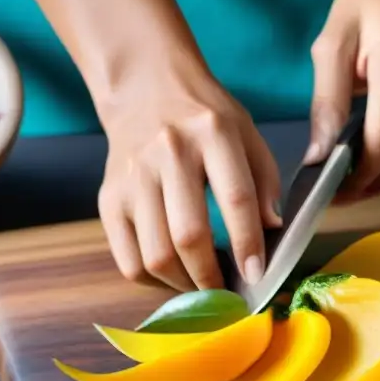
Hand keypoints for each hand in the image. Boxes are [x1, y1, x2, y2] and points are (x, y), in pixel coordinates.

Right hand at [96, 56, 281, 292]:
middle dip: (213, 278)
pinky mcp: (108, 199)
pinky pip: (127, 260)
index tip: (257, 274)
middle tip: (228, 293)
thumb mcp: (246, 134)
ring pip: (155, 255)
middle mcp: (167, 152)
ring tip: (202, 288)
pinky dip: (152, 281)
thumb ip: (264, 182)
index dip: (249, 245)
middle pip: (189, 235)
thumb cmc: (205, 118)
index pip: (236, 199)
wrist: (145, 87)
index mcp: (212, 132)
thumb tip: (271, 233)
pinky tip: (172, 276)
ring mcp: (132, 177)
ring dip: (184, 286)